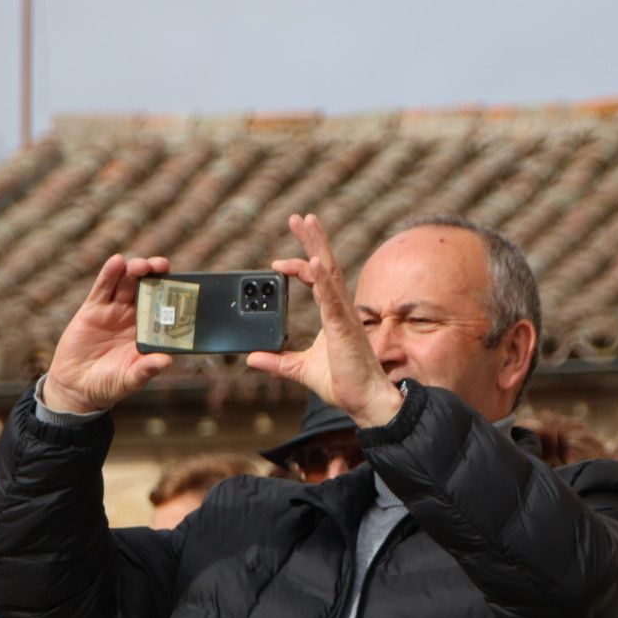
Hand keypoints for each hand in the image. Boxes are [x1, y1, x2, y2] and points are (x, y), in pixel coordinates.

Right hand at [44, 254, 173, 413]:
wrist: (76, 386)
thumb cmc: (109, 385)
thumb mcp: (129, 380)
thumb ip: (146, 369)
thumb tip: (167, 361)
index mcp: (150, 333)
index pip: (166, 308)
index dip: (174, 294)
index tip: (182, 285)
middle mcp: (135, 318)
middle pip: (149, 288)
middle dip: (155, 274)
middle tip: (161, 266)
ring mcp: (115, 311)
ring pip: (127, 283)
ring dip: (135, 270)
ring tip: (140, 265)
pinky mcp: (94, 309)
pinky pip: (104, 287)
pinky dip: (110, 273)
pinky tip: (117, 262)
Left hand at [246, 214, 402, 427]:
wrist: (364, 400)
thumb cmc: (343, 383)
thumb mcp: (301, 369)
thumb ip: (278, 362)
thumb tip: (253, 358)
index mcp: (332, 315)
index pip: (317, 280)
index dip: (300, 264)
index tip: (277, 261)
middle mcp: (340, 309)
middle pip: (327, 266)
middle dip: (312, 240)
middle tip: (299, 217)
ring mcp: (344, 316)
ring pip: (331, 273)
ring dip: (318, 247)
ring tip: (308, 223)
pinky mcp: (343, 328)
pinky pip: (332, 299)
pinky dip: (323, 280)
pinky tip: (315, 263)